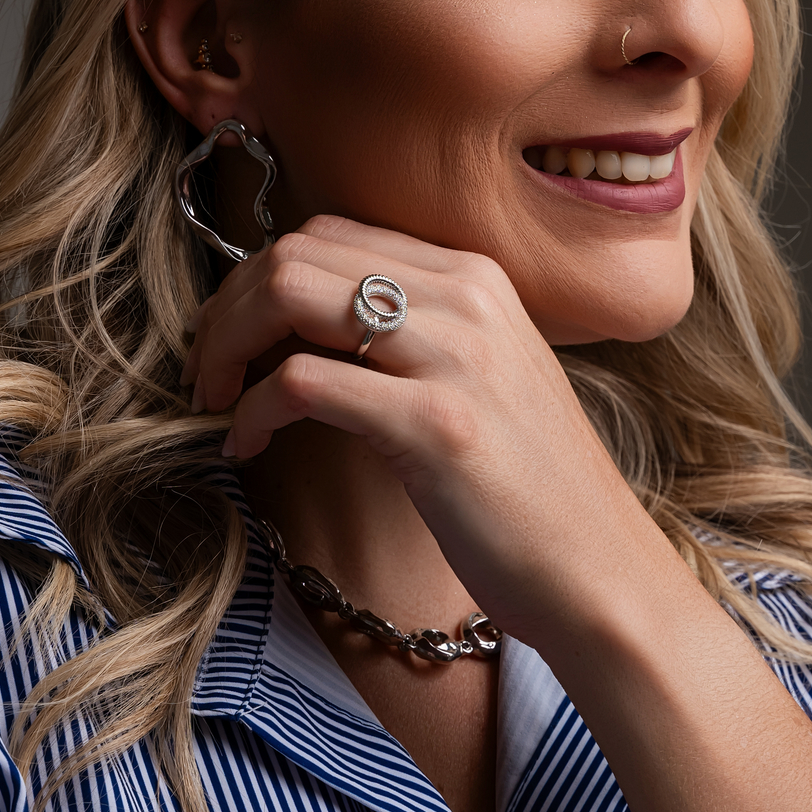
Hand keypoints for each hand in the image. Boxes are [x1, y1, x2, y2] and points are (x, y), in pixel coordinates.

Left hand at [181, 215, 678, 647]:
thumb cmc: (533, 496)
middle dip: (228, 308)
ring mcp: (456, 357)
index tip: (234, 337)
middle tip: (207, 371)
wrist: (603, 578)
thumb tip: (312, 326)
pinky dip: (251, 410)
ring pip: (290, 295)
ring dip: (227, 347)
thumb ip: (419, 337)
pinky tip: (244, 445)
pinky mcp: (437, 425)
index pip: (332, 233)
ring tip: (215, 399)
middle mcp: (469, 298)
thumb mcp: (486, 383)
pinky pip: (303, 382)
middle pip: (298, 253)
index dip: (259, 278)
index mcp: (478, 279)